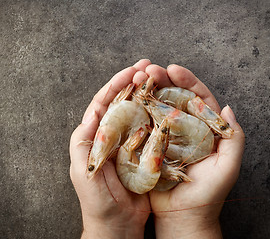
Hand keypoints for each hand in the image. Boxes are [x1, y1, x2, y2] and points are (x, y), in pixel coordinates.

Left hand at [69, 59, 152, 238]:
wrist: (117, 223)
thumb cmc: (97, 200)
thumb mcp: (83, 171)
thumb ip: (84, 142)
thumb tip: (92, 112)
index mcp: (95, 136)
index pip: (104, 102)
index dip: (116, 84)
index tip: (131, 70)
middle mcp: (112, 135)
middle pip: (123, 102)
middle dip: (134, 82)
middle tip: (149, 67)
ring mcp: (130, 142)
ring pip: (138, 112)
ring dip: (148, 94)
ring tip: (160, 78)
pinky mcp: (144, 151)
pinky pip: (151, 129)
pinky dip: (158, 114)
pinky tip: (167, 103)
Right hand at [136, 64, 244, 238]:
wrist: (183, 216)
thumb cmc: (208, 193)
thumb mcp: (228, 165)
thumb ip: (234, 137)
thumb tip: (228, 108)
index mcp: (204, 129)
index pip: (197, 98)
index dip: (187, 81)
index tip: (173, 69)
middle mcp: (184, 129)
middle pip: (174, 98)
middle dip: (162, 81)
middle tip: (149, 70)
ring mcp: (165, 136)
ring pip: (157, 107)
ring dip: (147, 91)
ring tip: (136, 78)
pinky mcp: (150, 145)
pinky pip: (143, 125)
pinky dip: (137, 111)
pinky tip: (129, 99)